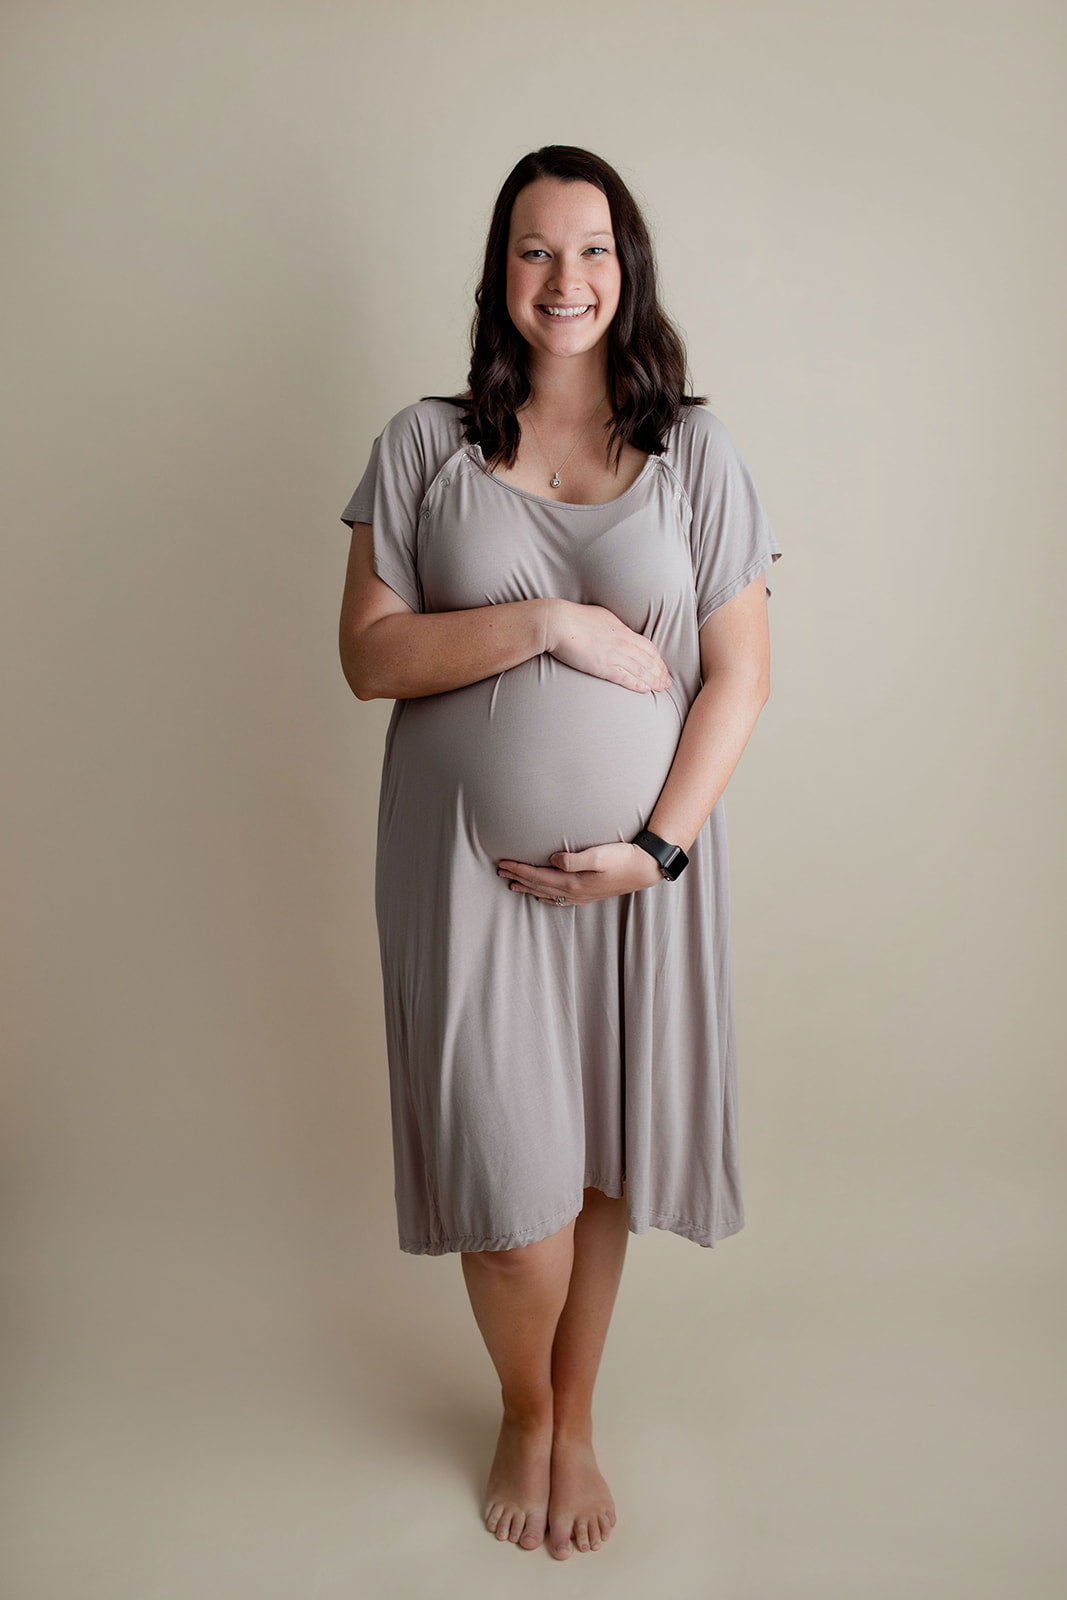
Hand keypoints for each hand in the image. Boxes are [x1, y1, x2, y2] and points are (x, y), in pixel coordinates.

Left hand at [496, 841, 664, 905]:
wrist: (644, 869)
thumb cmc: (622, 858)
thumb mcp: (598, 854)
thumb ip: (573, 859)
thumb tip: (551, 859)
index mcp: (573, 881)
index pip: (538, 875)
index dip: (519, 869)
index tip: (503, 863)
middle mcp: (574, 891)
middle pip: (538, 885)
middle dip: (518, 877)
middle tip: (499, 871)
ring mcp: (581, 895)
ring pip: (546, 892)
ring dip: (528, 888)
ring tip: (512, 884)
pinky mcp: (588, 895)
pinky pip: (560, 899)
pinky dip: (546, 897)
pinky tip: (541, 897)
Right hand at [545, 600, 671, 694]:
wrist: (559, 622)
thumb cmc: (575, 617)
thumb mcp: (602, 616)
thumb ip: (613, 626)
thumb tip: (619, 630)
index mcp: (622, 630)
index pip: (647, 646)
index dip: (658, 659)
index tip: (663, 667)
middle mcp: (622, 643)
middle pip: (648, 659)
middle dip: (660, 672)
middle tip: (668, 683)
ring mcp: (614, 655)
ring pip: (640, 670)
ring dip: (653, 680)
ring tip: (661, 688)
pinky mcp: (603, 666)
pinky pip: (625, 677)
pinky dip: (637, 684)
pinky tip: (645, 690)